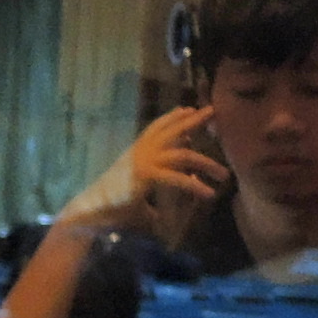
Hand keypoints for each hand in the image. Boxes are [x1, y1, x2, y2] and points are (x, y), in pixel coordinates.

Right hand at [60, 104, 226, 248]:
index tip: (188, 109)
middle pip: (172, 130)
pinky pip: (177, 178)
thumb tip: (178, 189)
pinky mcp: (146, 177)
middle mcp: (141, 151)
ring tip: (224, 174)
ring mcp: (144, 162)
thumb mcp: (138, 188)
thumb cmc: (112, 203)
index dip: (172, 117)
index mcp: (136, 150)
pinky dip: (195, 186)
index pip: (156, 127)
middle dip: (193, 121)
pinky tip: (208, 193)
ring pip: (182, 155)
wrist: (93, 209)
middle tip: (212, 111)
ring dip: (206, 163)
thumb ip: (155, 184)